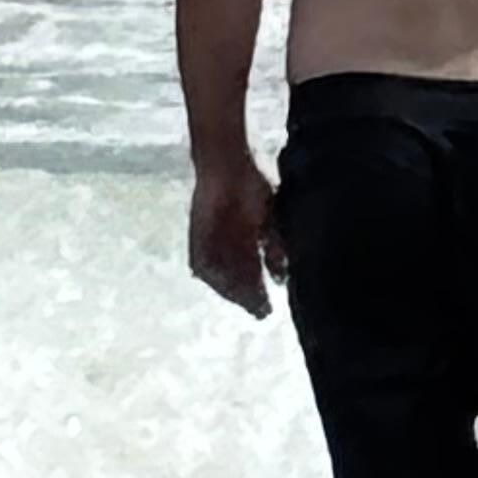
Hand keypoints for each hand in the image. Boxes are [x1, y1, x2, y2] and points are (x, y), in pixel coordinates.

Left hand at [188, 159, 280, 316]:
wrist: (226, 166)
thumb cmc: (251, 186)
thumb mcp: (270, 221)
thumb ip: (274, 247)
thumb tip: (280, 275)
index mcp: (243, 241)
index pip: (251, 274)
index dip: (259, 292)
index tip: (269, 309)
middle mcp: (225, 246)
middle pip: (235, 279)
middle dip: (247, 297)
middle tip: (261, 311)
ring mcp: (210, 242)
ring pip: (218, 275)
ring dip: (231, 290)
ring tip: (247, 301)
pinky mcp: (197, 236)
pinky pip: (201, 262)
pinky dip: (212, 275)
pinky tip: (223, 286)